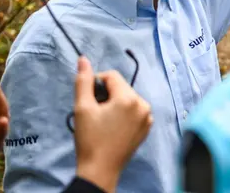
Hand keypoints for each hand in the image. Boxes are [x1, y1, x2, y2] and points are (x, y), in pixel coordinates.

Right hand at [74, 57, 152, 192]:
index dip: (97, 83)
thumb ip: (83, 81)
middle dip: (107, 95)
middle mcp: (143, 104)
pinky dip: (124, 114)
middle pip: (121, 87)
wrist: (100, 170)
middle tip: (95, 113)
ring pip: (128, 98)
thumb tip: (83, 59)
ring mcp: (147, 117)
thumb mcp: (82, 108)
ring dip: (115, 104)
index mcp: (129, 98)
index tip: (89, 99)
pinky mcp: (147, 127)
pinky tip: (114, 128)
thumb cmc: (90, 139)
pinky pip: (135, 111)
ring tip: (104, 122)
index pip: (112, 76)